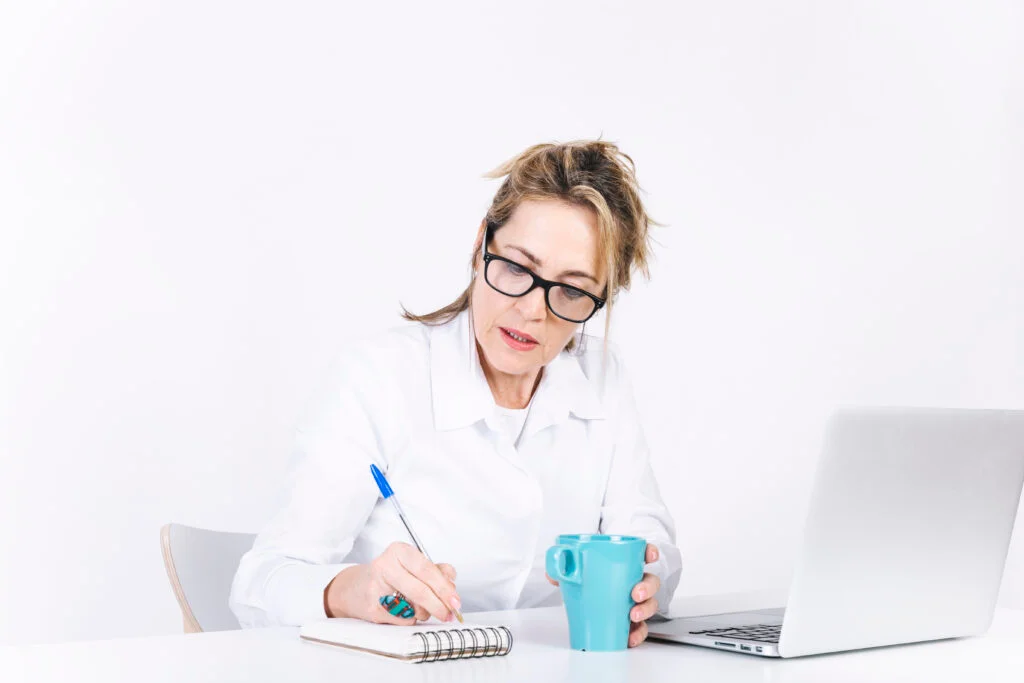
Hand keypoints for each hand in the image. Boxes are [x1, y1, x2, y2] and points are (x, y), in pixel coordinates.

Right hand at [324, 541, 459, 623]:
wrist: (354, 588)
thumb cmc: (389, 575)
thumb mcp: (412, 564)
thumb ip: (434, 570)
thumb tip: (451, 584)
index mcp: (398, 551)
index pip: (426, 570)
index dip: (444, 587)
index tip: (455, 600)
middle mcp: (385, 566)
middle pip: (420, 590)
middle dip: (439, 605)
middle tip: (449, 613)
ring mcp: (376, 589)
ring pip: (413, 608)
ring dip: (424, 613)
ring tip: (418, 606)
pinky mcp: (372, 609)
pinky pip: (403, 619)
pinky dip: (410, 618)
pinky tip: (402, 610)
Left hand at [545, 543, 661, 647]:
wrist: (585, 599)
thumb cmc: (587, 579)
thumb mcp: (573, 571)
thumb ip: (561, 568)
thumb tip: (552, 573)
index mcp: (623, 563)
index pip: (642, 553)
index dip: (650, 552)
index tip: (650, 555)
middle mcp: (634, 581)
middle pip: (650, 580)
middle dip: (647, 587)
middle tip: (636, 594)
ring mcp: (635, 601)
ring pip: (650, 604)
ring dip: (645, 610)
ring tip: (633, 615)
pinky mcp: (632, 620)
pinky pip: (641, 627)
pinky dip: (638, 633)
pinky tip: (630, 637)